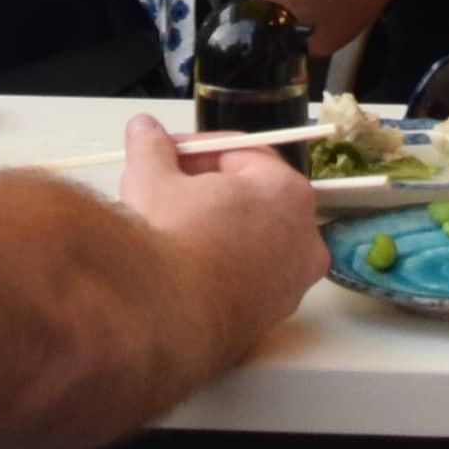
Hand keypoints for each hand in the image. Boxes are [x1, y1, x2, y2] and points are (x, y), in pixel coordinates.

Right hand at [116, 109, 328, 359]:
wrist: (165, 317)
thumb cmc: (171, 240)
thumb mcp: (152, 179)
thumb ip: (152, 148)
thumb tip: (145, 130)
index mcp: (287, 193)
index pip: (244, 154)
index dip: (199, 149)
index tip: (168, 153)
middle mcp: (303, 239)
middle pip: (254, 197)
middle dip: (210, 189)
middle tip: (169, 186)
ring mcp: (291, 284)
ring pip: (254, 240)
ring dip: (218, 229)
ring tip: (173, 228)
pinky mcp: (270, 318)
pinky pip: (249, 279)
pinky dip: (223, 268)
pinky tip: (185, 269)